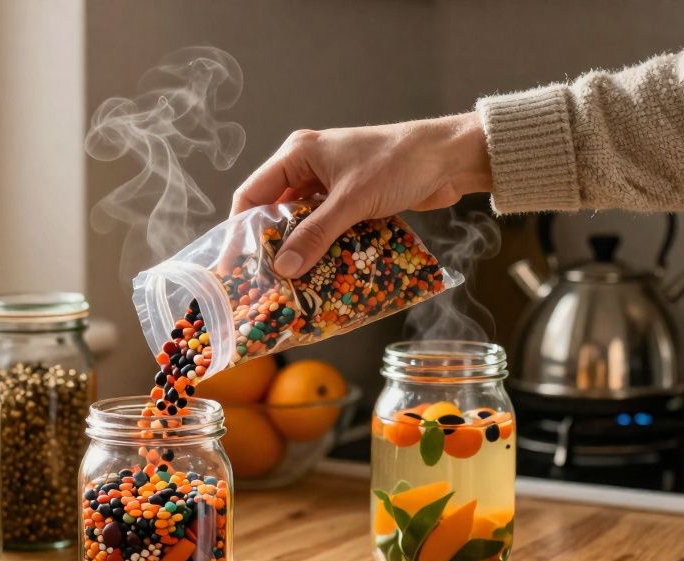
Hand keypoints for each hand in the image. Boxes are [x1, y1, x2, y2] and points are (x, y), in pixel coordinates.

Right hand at [232, 112, 492, 277]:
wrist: (449, 157)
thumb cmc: (399, 163)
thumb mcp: (351, 201)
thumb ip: (316, 234)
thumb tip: (284, 268)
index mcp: (298, 154)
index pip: (252, 193)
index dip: (239, 228)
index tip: (234, 263)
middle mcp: (308, 166)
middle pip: (274, 210)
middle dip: (269, 244)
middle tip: (262, 280)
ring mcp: (330, 183)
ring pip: (301, 222)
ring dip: (298, 249)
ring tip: (289, 282)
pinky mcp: (350, 199)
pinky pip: (325, 227)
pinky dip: (321, 247)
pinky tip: (320, 271)